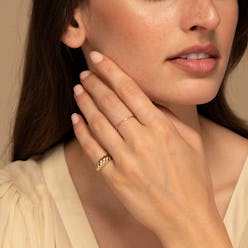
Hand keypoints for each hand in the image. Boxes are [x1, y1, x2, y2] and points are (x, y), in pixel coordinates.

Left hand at [71, 51, 231, 246]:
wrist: (186, 217)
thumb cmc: (193, 178)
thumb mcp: (191, 141)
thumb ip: (169, 118)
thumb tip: (148, 102)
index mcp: (161, 129)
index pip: (130, 90)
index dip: (112, 71)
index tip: (99, 59)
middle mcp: (140, 141)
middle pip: (111, 103)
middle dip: (95, 84)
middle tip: (85, 73)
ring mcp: (125, 160)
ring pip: (98, 123)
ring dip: (85, 103)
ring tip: (78, 90)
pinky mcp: (114, 178)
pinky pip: (92, 150)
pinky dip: (82, 132)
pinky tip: (76, 119)